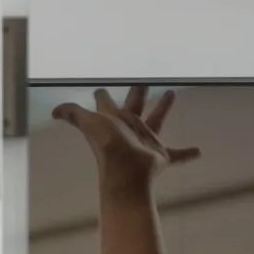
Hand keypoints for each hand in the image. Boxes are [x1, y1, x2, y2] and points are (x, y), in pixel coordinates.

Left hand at [51, 87, 199, 197]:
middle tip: (143, 80)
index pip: (105, 104)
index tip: (101, 89)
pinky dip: (187, 154)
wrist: (126, 174)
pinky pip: (177, 154)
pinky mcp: (159, 155)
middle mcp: (129, 128)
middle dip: (138, 93)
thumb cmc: (108, 147)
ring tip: (172, 92)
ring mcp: (145, 141)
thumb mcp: (89, 125)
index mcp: (112, 120)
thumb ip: (73, 114)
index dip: (101, 97)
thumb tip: (53, 112)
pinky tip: (199, 151)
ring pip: (157, 120)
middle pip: (133, 105)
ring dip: (164, 107)